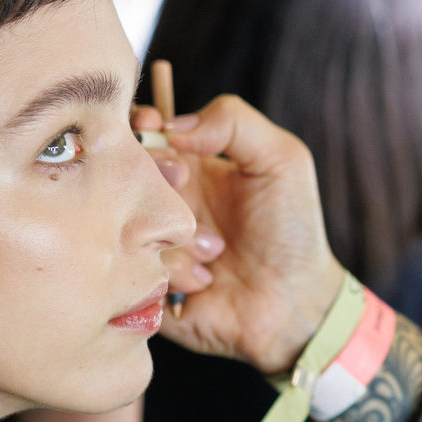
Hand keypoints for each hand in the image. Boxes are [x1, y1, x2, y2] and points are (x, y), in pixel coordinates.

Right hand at [139, 96, 346, 374]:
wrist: (298, 300)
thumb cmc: (293, 229)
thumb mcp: (281, 159)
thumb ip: (233, 121)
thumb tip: (172, 126)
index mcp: (187, 165)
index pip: (140, 132)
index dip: (139, 124)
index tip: (151, 127)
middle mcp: (161, 202)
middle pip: (123, 169)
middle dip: (153, 171)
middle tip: (184, 181)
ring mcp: (149, 242)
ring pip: (127, 218)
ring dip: (175, 231)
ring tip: (216, 250)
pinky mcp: (143, 283)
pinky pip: (131, 266)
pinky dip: (173, 269)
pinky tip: (204, 280)